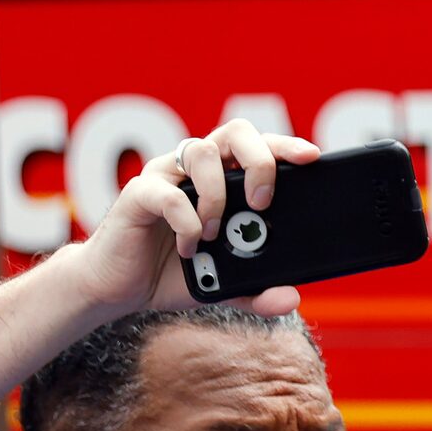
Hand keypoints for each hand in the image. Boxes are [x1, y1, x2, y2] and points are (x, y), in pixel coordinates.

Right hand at [63, 119, 321, 315]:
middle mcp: (194, 170)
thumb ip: (257, 291)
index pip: (257, 146)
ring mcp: (165, 177)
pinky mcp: (138, 195)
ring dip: (218, 195)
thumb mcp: (224, 286)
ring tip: (215, 233)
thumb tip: (291, 298)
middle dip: (259, 160)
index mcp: (221, 180)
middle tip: (263, 202)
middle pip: (233, 132)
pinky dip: (187, 222)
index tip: (312, 157)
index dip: (285, 145)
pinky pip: (167, 194)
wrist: (120, 287)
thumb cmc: (172, 273)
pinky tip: (190, 249)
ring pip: (200, 152)